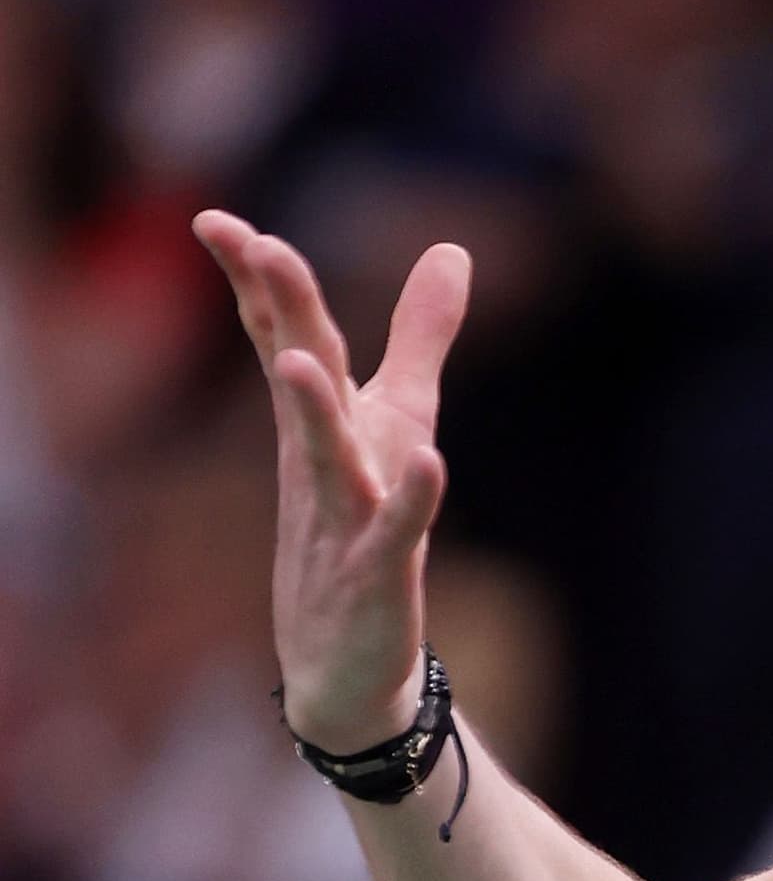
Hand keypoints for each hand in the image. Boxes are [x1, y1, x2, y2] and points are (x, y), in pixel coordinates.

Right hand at [194, 210, 468, 752]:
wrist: (346, 662)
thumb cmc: (364, 526)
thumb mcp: (400, 418)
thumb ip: (420, 335)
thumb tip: (450, 248)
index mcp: (320, 421)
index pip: (281, 338)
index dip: (255, 280)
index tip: (214, 218)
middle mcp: (321, 461)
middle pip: (299, 375)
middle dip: (283, 313)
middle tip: (254, 244)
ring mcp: (342, 519)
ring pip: (324, 458)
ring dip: (313, 411)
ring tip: (298, 361)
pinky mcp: (377, 574)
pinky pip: (394, 533)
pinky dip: (412, 500)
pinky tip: (432, 463)